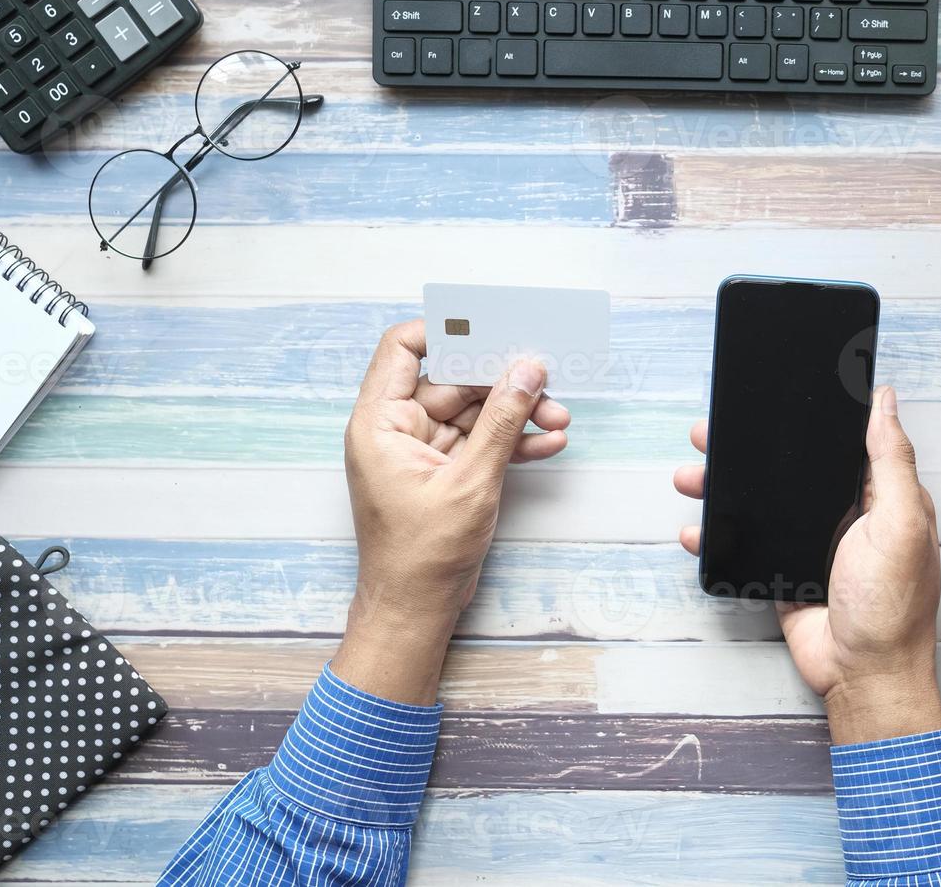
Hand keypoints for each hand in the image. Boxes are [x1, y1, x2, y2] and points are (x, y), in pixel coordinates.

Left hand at [333, 320, 570, 703]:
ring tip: (561, 420)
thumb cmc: (421, 556)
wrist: (416, 611)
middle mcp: (397, 429)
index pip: (403, 348)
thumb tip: (528, 371)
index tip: (491, 329)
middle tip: (547, 379)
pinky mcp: (447, 471)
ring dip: (518, 414)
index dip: (444, 332)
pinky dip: (514, 442)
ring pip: (476, 412)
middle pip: (453, 379)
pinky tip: (550, 443)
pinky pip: (482, 442)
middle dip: (504, 382)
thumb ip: (502, 422)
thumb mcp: (470, 481)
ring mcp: (423, 450)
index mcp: (379, 422)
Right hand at [674, 385, 940, 743]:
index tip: (771, 396)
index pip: (840, 443)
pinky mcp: (783, 570)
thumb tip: (886, 401)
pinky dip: (715, 538)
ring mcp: (810, 543)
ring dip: (722, 489)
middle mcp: (845, 514)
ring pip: (759, 504)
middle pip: (789, 469)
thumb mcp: (900, 523)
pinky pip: (745, 545)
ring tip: (691, 476)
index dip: (808, 419)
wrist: (863, 676)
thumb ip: (891, 461)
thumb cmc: (893, 607)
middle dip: (748, 451)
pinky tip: (694, 530)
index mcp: (878, 495)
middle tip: (710, 435)